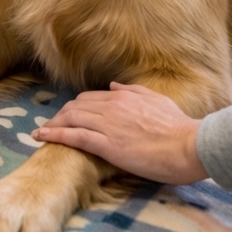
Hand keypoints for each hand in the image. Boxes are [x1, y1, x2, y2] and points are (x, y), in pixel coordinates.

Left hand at [32, 83, 207, 183]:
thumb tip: (113, 85)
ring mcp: (108, 125)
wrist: (189, 146)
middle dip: (61, 115)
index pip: (90, 98)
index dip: (76, 106)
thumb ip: (133, 91)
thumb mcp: (156, 99)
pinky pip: (75, 136)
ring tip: (42, 130)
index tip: (67, 114)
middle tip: (50, 123)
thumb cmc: (179, 126)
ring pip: (71, 119)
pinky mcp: (107, 145)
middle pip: (76, 107)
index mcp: (123, 96)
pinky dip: (56, 134)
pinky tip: (42, 136)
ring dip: (54, 124)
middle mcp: (111, 106)